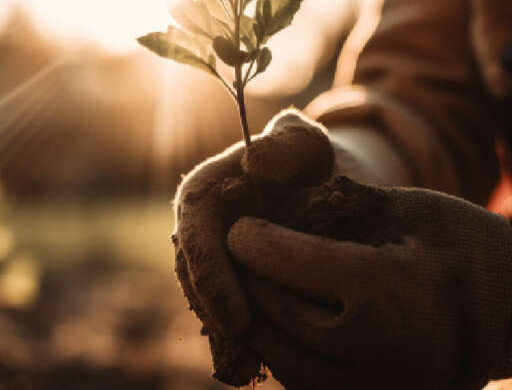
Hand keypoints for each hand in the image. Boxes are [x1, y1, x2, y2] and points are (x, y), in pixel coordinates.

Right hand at [172, 109, 333, 384]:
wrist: (315, 189)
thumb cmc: (308, 162)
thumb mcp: (305, 144)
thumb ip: (287, 144)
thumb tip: (256, 163)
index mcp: (201, 196)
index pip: (196, 240)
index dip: (213, 281)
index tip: (237, 318)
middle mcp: (197, 234)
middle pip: (196, 284)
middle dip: (218, 321)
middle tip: (246, 355)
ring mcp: (209, 264)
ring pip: (207, 308)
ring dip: (225, 341)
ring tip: (251, 371)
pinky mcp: (226, 288)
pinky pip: (225, 318)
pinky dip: (239, 345)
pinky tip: (260, 370)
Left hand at [227, 181, 511, 389]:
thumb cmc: (464, 249)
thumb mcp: (414, 208)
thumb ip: (345, 204)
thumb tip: (275, 206)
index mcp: (393, 287)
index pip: (295, 263)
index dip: (255, 242)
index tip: (238, 227)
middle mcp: (380, 347)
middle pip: (280, 314)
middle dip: (248, 281)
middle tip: (235, 257)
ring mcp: (377, 387)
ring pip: (283, 360)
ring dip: (258, 323)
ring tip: (251, 290)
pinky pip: (305, 385)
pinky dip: (283, 354)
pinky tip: (280, 325)